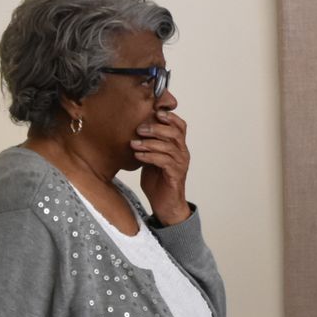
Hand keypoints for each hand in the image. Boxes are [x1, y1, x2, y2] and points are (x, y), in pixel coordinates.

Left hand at [133, 98, 190, 224]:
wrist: (165, 205)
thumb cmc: (157, 181)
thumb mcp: (151, 158)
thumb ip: (149, 145)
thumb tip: (133, 131)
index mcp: (178, 147)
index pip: (180, 126)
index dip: (170, 117)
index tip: (155, 111)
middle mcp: (182, 153)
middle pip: (175, 133)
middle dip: (156, 128)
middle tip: (139, 128)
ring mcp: (180, 164)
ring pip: (168, 146)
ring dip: (149, 142)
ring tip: (134, 143)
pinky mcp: (175, 175)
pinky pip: (164, 161)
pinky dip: (149, 156)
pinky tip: (138, 155)